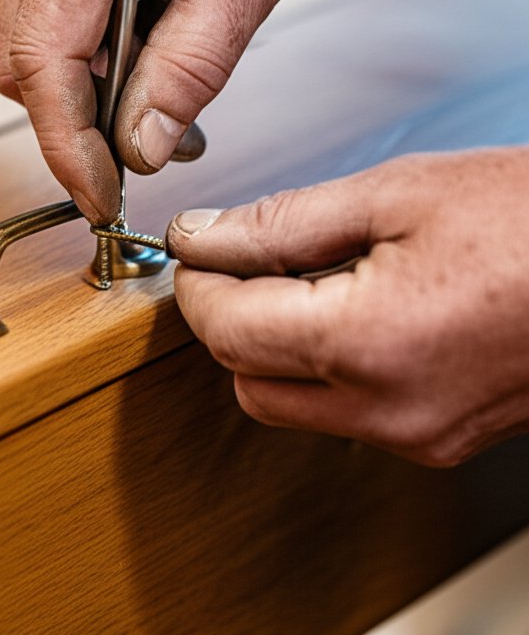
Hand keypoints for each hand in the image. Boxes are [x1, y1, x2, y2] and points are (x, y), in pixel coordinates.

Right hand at [0, 0, 406, 223]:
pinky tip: (138, 60)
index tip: (99, 195)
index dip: (66, 144)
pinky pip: (43, 21)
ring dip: (83, 94)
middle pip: (23, 62)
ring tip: (155, 102)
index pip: (42, 60)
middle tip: (144, 150)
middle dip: (76, 123)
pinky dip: (85, 60)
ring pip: (28, 49)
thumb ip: (188, 72)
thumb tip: (140, 148)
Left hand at [166, 149, 528, 466]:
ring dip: (271, 347)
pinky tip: (346, 311)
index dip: (196, 286)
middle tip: (242, 260)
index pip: (226, 332)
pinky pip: (341, 412)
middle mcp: (388, 410)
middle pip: (245, 380)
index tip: (197, 249)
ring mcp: (417, 435)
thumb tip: (204, 238)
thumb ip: (281, 223)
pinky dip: (319, 368)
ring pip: (287, 405)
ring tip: (304, 278)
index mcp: (368, 343)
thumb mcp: (396, 194)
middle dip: (227, 320)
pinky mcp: (438, 439)